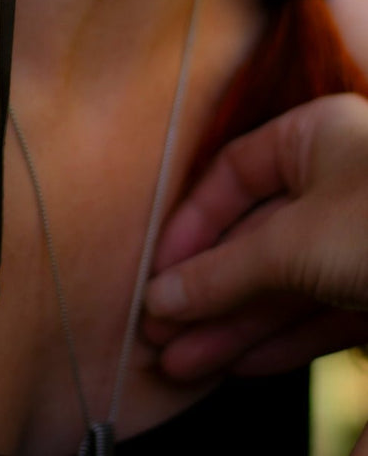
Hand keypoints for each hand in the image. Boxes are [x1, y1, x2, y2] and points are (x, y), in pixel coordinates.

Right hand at [145, 94, 367, 380]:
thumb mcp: (296, 243)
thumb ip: (226, 271)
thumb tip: (162, 296)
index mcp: (313, 138)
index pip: (231, 176)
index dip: (190, 226)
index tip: (158, 274)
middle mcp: (336, 182)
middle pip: (253, 237)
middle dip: (207, 289)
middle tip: (160, 335)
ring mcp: (361, 239)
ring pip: (283, 281)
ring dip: (234, 324)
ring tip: (185, 364)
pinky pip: (319, 312)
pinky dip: (279, 340)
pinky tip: (240, 366)